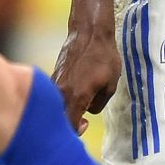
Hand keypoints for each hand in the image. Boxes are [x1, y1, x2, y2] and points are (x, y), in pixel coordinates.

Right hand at [52, 16, 122, 133]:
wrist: (89, 32)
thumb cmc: (103, 57)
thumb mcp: (110, 84)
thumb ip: (99, 104)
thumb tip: (89, 110)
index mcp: (76, 97)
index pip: (70, 126)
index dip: (76, 132)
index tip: (85, 125)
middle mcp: (61, 93)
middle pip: (59, 118)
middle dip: (69, 123)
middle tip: (82, 119)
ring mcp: (54, 84)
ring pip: (56, 106)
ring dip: (66, 109)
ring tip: (81, 103)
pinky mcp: (53, 76)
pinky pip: (55, 94)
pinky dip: (63, 99)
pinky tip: (75, 92)